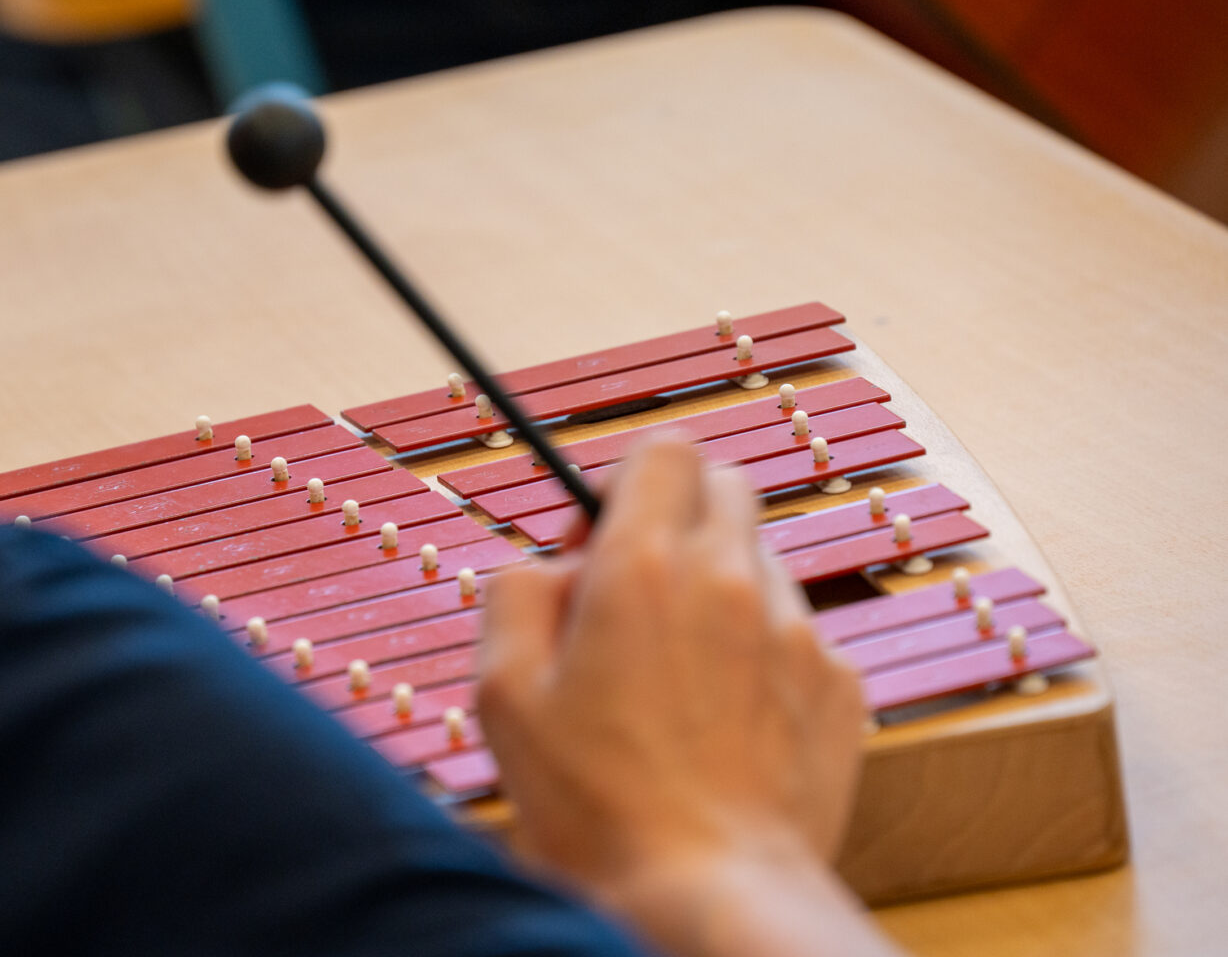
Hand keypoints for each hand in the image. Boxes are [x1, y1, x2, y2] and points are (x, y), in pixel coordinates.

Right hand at [479, 437, 865, 898]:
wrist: (709, 892)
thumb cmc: (596, 805)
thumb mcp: (503, 693)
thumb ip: (516, 593)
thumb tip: (553, 566)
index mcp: (643, 569)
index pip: (663, 450)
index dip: (624, 481)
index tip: (598, 537)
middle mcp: (730, 581)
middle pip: (724, 486)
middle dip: (678, 519)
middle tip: (637, 592)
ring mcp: (796, 632)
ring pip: (760, 561)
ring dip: (718, 589)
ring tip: (680, 676)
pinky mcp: (839, 683)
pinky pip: (796, 632)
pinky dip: (760, 651)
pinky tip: (726, 719)